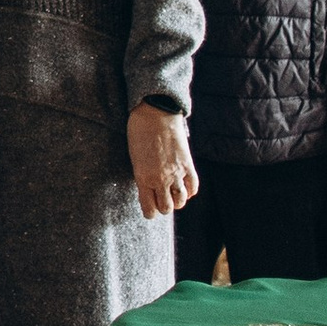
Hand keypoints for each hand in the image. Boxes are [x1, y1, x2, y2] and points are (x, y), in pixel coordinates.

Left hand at [128, 105, 196, 219]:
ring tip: (173, 194)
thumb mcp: (134, 157)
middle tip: (161, 200)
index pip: (149, 209)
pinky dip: (189, 191)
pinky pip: (193, 187)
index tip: (150, 209)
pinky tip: (184, 188)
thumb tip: (148, 188)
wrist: (155, 113)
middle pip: (166, 208)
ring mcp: (176, 173)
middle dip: (163, 207)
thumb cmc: (138, 132)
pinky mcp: (188, 165)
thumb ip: (142, 175)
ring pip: (181, 201)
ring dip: (177, 201)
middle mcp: (160, 179)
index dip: (150, 212)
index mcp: (143, 178)